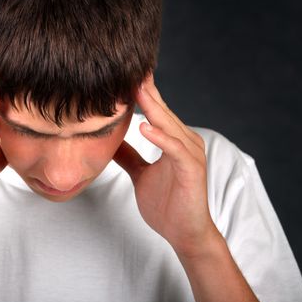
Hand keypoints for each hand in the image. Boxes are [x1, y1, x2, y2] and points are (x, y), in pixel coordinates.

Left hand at [114, 73, 219, 257]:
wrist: (184, 234)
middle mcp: (184, 141)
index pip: (155, 110)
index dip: (141, 93)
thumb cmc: (167, 205)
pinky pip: (174, 149)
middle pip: (162, 111)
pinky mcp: (191, 169)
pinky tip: (144, 126)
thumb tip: (111, 142)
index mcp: (173, 140)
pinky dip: (160, 137)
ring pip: (168, 124)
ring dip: (152, 106)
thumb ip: (130, 156)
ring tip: (134, 88)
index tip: (121, 74)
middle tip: (127, 66)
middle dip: (145, 90)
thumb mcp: (141, 175)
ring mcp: (189, 154)